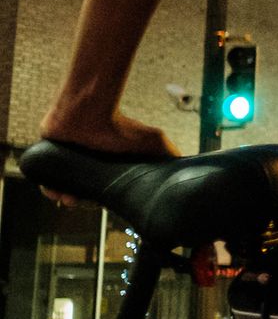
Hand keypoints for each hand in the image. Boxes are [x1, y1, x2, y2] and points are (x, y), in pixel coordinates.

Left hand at [34, 111, 178, 205]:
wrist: (90, 112)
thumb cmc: (122, 126)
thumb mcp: (154, 142)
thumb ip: (169, 155)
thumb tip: (189, 167)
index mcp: (109, 170)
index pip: (104, 195)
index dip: (103, 203)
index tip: (103, 206)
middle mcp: (90, 169)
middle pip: (84, 196)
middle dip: (83, 203)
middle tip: (85, 203)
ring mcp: (70, 165)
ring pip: (65, 192)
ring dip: (66, 198)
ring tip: (69, 199)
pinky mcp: (51, 161)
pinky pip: (47, 181)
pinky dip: (50, 189)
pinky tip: (56, 191)